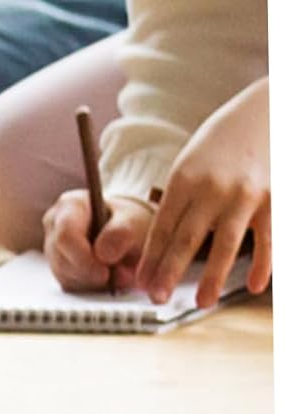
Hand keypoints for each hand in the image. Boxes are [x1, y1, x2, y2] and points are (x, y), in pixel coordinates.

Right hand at [43, 189, 152, 294]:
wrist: (130, 234)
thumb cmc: (129, 222)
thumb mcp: (134, 221)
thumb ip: (121, 233)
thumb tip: (103, 254)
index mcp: (70, 205)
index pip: (65, 235)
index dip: (83, 257)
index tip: (106, 273)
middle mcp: (55, 223)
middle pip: (61, 258)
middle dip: (89, 273)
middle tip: (118, 277)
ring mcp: (52, 246)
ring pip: (63, 273)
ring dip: (92, 280)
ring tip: (118, 274)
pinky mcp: (57, 265)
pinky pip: (67, 283)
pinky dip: (89, 285)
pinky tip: (106, 277)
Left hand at [137, 78, 270, 307]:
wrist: (265, 112)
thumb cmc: (222, 141)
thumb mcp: (190, 163)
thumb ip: (180, 199)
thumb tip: (166, 241)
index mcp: (183, 179)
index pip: (161, 228)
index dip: (151, 258)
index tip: (142, 282)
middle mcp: (211, 189)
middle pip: (185, 239)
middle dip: (169, 272)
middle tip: (156, 298)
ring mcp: (244, 195)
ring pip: (224, 245)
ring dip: (212, 277)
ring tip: (201, 302)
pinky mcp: (273, 201)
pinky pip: (266, 240)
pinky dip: (262, 265)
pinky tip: (254, 286)